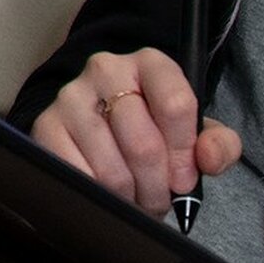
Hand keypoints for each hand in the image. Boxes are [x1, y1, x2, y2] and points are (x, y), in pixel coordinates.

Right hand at [31, 48, 241, 218]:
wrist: (101, 118)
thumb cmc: (154, 125)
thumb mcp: (193, 130)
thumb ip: (217, 144)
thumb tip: (210, 158)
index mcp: (151, 62)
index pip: (176, 106)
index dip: (184, 153)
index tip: (185, 178)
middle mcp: (108, 70)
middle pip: (144, 143)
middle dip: (157, 184)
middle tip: (160, 200)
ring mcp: (72, 96)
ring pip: (110, 167)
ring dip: (129, 196)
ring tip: (137, 199)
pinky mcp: (45, 126)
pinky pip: (76, 177)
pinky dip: (98, 197)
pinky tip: (107, 195)